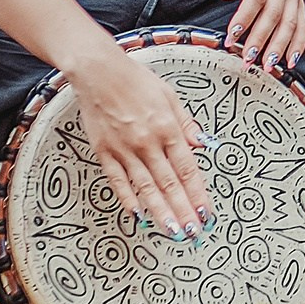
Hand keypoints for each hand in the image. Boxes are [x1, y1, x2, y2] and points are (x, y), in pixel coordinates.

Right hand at [71, 48, 212, 237]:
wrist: (99, 71)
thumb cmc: (135, 80)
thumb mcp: (170, 95)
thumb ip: (187, 123)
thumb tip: (203, 145)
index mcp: (168, 128)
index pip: (188, 169)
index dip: (198, 194)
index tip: (206, 212)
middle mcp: (148, 142)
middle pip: (169, 184)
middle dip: (183, 211)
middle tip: (193, 232)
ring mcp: (125, 149)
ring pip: (146, 188)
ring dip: (160, 212)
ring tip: (172, 231)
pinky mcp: (105, 151)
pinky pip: (118, 180)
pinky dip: (128, 199)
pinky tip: (137, 214)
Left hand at [214, 0, 304, 73]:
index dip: (244, 18)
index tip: (231, 36)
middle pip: (274, 14)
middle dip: (260, 39)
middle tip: (247, 59)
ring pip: (290, 23)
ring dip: (279, 47)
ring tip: (267, 66)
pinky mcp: (301, 5)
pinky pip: (303, 27)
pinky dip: (298, 46)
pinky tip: (290, 62)